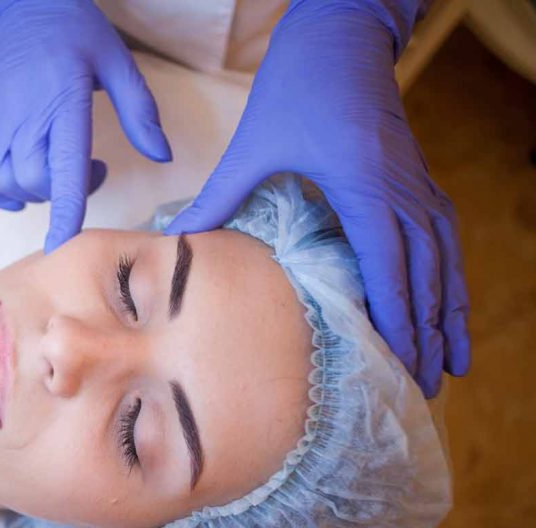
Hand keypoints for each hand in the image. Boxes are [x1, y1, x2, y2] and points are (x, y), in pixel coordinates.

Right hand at [0, 0, 171, 252]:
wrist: (23, 6)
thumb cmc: (74, 33)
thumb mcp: (119, 62)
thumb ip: (141, 111)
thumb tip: (162, 156)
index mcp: (62, 104)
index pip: (62, 170)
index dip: (65, 212)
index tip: (65, 244)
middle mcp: (23, 120)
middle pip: (38, 183)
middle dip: (66, 193)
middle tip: (89, 170)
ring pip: (10, 184)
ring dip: (37, 192)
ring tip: (58, 169)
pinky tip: (14, 191)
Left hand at [164, 1, 468, 397]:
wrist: (344, 35)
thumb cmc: (299, 86)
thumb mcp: (255, 143)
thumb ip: (222, 196)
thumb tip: (177, 238)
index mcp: (366, 191)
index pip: (391, 272)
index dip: (402, 324)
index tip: (405, 367)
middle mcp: (402, 193)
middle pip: (427, 278)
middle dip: (431, 334)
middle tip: (431, 387)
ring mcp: (416, 184)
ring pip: (445, 261)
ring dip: (451, 312)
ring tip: (455, 360)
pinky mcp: (416, 177)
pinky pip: (443, 236)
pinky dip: (450, 274)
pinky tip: (449, 299)